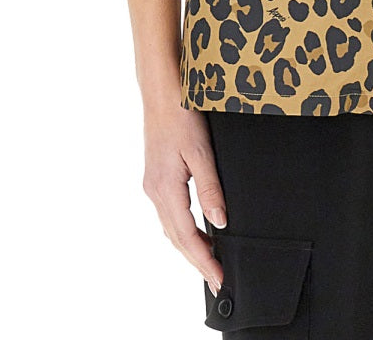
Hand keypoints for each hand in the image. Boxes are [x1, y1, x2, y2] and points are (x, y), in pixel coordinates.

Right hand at [142, 99, 228, 295]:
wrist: (161, 92)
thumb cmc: (182, 115)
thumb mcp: (202, 151)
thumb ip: (210, 188)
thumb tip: (220, 221)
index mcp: (165, 187)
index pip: (186, 236)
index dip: (203, 259)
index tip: (218, 278)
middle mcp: (155, 191)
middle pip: (176, 238)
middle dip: (196, 261)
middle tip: (216, 280)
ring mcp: (153, 185)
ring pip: (171, 227)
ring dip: (189, 247)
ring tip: (209, 262)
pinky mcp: (156, 177)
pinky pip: (169, 214)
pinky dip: (182, 229)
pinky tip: (196, 230)